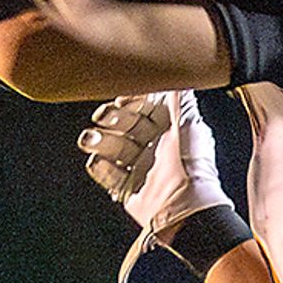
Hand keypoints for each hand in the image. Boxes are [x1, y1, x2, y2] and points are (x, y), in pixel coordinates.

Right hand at [82, 94, 234, 282]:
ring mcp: (140, 168)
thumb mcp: (188, 123)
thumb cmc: (192, 165)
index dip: (132, 100)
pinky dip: (100, 167)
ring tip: (90, 140)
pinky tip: (95, 160)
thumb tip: (175, 73)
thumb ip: (179, 97)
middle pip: (125, 125)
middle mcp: (154, 147)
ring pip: (112, 147)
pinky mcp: (129, 189)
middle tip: (102, 118)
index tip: (123, 99)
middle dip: (111, 119)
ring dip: (99, 140)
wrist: (186, 209)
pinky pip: (107, 174)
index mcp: (170, 129)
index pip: (145, 107)